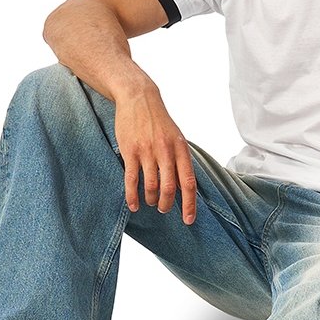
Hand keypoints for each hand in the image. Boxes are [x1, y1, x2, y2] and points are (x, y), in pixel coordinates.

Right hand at [114, 86, 196, 223]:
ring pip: (151, 187)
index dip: (189, 204)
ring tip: (151, 203)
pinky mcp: (130, 152)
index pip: (188, 182)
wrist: (139, 98)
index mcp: (181, 149)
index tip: (189, 220)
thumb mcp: (176, 137)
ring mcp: (147, 152)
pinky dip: (133, 197)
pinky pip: (131, 180)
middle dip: (167, 205)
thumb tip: (183, 186)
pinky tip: (134, 205)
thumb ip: (180, 160)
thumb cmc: (159, 121)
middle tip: (164, 209)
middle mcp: (166, 151)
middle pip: (169, 189)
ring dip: (152, 200)